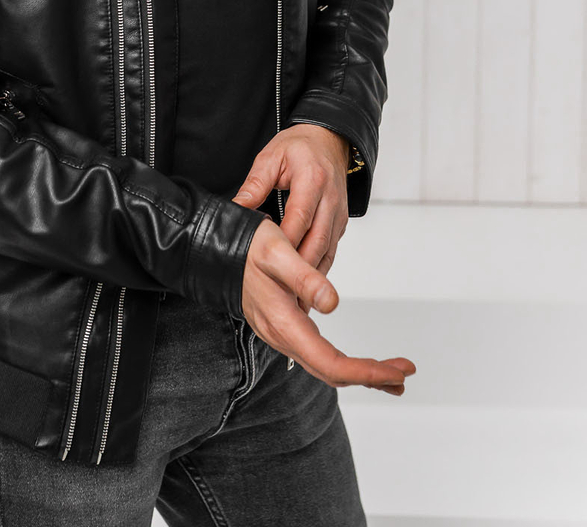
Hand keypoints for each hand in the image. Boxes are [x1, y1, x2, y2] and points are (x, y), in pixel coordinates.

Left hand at [232, 122, 350, 312]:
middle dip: (300, 271)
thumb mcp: (270, 158)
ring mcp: (339, 214)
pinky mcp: (340, 224)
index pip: (299, 218)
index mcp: (313, 180)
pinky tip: (304, 289)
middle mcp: (331, 200)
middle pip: (316, 242)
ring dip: (310, 278)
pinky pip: (330, 252)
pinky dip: (317, 271)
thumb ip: (254, 185)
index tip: (268, 264)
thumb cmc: (299, 147)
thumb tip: (234, 210)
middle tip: (280, 295)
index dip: (285, 244)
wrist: (329, 139)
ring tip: (291, 303)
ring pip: (326, 252)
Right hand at [238, 218, 415, 393]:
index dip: (366, 372)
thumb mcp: (277, 251)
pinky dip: (345, 361)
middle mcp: (282, 336)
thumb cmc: (247, 246)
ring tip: (393, 373)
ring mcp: (282, 333)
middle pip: (332, 371)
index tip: (396, 372)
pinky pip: (318, 354)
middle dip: (371, 375)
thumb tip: (334, 304)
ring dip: (361, 372)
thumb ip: (305, 278)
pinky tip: (358, 360)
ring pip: (326, 365)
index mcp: (284, 323)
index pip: (331, 363)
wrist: (217, 247)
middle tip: (405, 372)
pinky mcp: (284, 326)